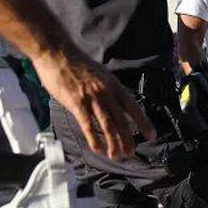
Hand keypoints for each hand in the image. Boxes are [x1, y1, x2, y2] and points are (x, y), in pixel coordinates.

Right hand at [33, 48, 154, 158]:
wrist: (57, 52)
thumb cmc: (76, 63)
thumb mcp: (100, 73)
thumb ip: (107, 88)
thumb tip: (112, 102)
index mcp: (113, 84)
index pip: (132, 106)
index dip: (142, 122)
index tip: (150, 135)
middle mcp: (106, 92)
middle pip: (121, 120)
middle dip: (128, 139)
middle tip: (131, 153)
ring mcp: (91, 98)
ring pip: (107, 124)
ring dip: (113, 143)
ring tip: (116, 155)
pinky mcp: (76, 102)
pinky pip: (87, 124)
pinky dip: (93, 138)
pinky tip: (98, 149)